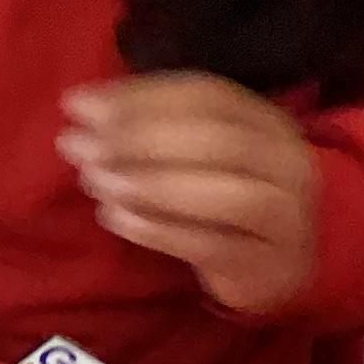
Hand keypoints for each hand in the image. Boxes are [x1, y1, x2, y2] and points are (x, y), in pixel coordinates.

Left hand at [60, 73, 320, 315]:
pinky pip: (211, 245)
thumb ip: (157, 125)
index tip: (80, 104)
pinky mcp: (265, 263)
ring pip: (224, 195)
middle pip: (217, 141)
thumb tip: (84, 104)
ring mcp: (284, 215)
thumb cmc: (230, 197)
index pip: (207, 95)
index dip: (141, 97)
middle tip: (77, 144)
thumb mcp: (206, 153)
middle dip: (139, 139)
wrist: (286, 267)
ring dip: (150, 184)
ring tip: (93, 179)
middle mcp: (285, 162)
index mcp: (267, 120)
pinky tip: (114, 217)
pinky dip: (159, 230)